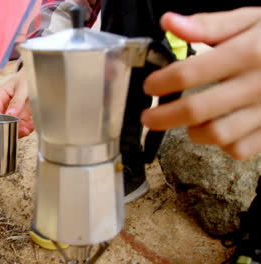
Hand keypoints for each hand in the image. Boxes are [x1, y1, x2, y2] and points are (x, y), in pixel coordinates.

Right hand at [0, 70, 34, 137]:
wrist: (37, 75)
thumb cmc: (27, 77)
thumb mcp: (23, 86)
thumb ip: (17, 100)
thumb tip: (10, 114)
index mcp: (1, 94)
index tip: (3, 125)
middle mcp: (5, 104)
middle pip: (3, 120)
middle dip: (11, 126)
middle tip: (20, 130)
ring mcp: (14, 110)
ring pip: (13, 124)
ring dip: (21, 128)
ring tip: (28, 129)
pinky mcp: (23, 114)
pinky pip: (23, 124)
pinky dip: (28, 126)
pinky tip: (32, 125)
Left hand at [141, 8, 260, 159]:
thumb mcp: (251, 19)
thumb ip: (208, 24)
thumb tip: (169, 22)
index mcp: (246, 53)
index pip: (188, 74)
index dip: (161, 83)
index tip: (149, 87)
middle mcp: (255, 85)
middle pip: (195, 110)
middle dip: (163, 117)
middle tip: (147, 118)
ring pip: (218, 135)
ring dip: (193, 132)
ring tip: (185, 122)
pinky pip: (241, 149)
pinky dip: (223, 145)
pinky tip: (217, 130)